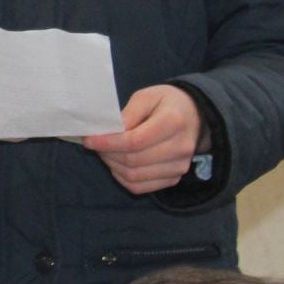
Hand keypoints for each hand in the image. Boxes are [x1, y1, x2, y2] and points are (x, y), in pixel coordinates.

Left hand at [84, 85, 203, 194]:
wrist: (194, 116)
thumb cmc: (166, 103)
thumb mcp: (146, 96)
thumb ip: (128, 114)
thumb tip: (110, 133)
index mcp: (173, 122)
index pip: (135, 141)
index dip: (108, 143)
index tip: (89, 140)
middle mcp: (180, 148)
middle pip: (134, 161)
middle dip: (107, 154)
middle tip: (95, 144)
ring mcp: (179, 166)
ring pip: (135, 176)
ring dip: (113, 166)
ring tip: (105, 152)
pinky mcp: (174, 178)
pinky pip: (141, 187)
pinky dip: (123, 178)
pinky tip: (117, 164)